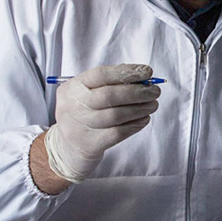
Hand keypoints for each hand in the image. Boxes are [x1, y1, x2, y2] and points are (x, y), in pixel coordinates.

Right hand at [42, 64, 159, 182]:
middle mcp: (73, 106)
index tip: (147, 72)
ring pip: (116, 115)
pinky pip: (118, 133)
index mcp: (72, 88)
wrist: (67, 148)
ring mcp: (80, 126)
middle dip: (137, 92)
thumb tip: (141, 76)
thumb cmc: (83, 114)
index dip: (126, 72)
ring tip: (152, 105)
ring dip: (140, 108)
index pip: (101, 75)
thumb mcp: (85, 94)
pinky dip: (135, 124)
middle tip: (154, 91)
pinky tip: (144, 119)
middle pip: (109, 95)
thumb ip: (109, 83)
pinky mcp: (91, 144)